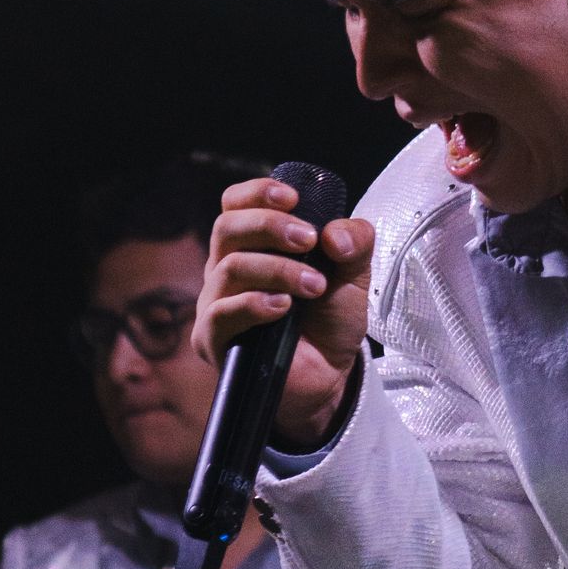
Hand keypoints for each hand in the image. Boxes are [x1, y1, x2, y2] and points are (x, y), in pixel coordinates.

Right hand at [196, 176, 374, 448]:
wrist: (328, 375)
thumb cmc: (329, 318)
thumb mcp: (354, 275)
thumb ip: (354, 244)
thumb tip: (333, 234)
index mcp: (252, 244)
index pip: (235, 204)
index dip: (257, 193)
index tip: (292, 197)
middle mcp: (226, 268)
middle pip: (228, 228)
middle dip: (271, 227)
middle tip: (310, 240)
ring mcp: (215, 303)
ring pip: (230, 268)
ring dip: (278, 270)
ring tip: (315, 286)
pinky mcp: (213, 339)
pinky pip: (221, 313)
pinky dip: (254, 304)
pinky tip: (283, 307)